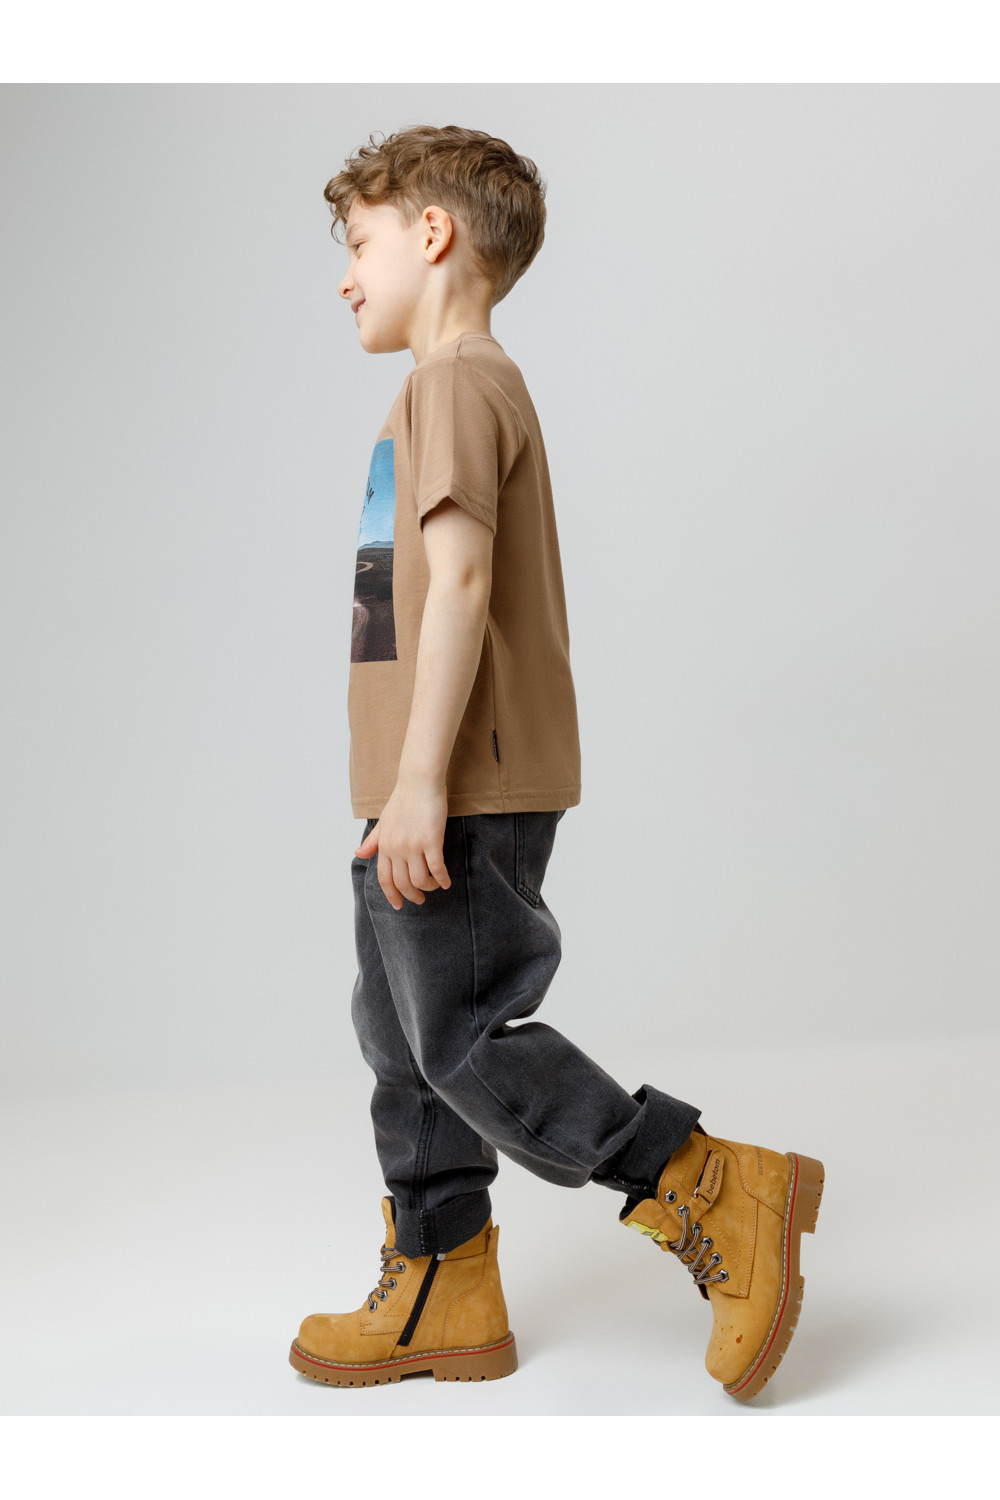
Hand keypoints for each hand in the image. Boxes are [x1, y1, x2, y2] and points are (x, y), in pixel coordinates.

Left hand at [354, 778, 451, 910]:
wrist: (418, 781)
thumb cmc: (403, 799)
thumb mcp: (383, 821)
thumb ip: (373, 840)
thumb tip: (358, 854)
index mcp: (384, 845)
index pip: (385, 879)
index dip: (392, 895)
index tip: (398, 905)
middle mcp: (396, 848)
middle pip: (403, 884)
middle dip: (412, 896)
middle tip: (420, 900)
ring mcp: (414, 845)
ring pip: (420, 880)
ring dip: (429, 888)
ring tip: (435, 886)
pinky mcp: (432, 840)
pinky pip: (437, 868)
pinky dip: (442, 879)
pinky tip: (447, 883)